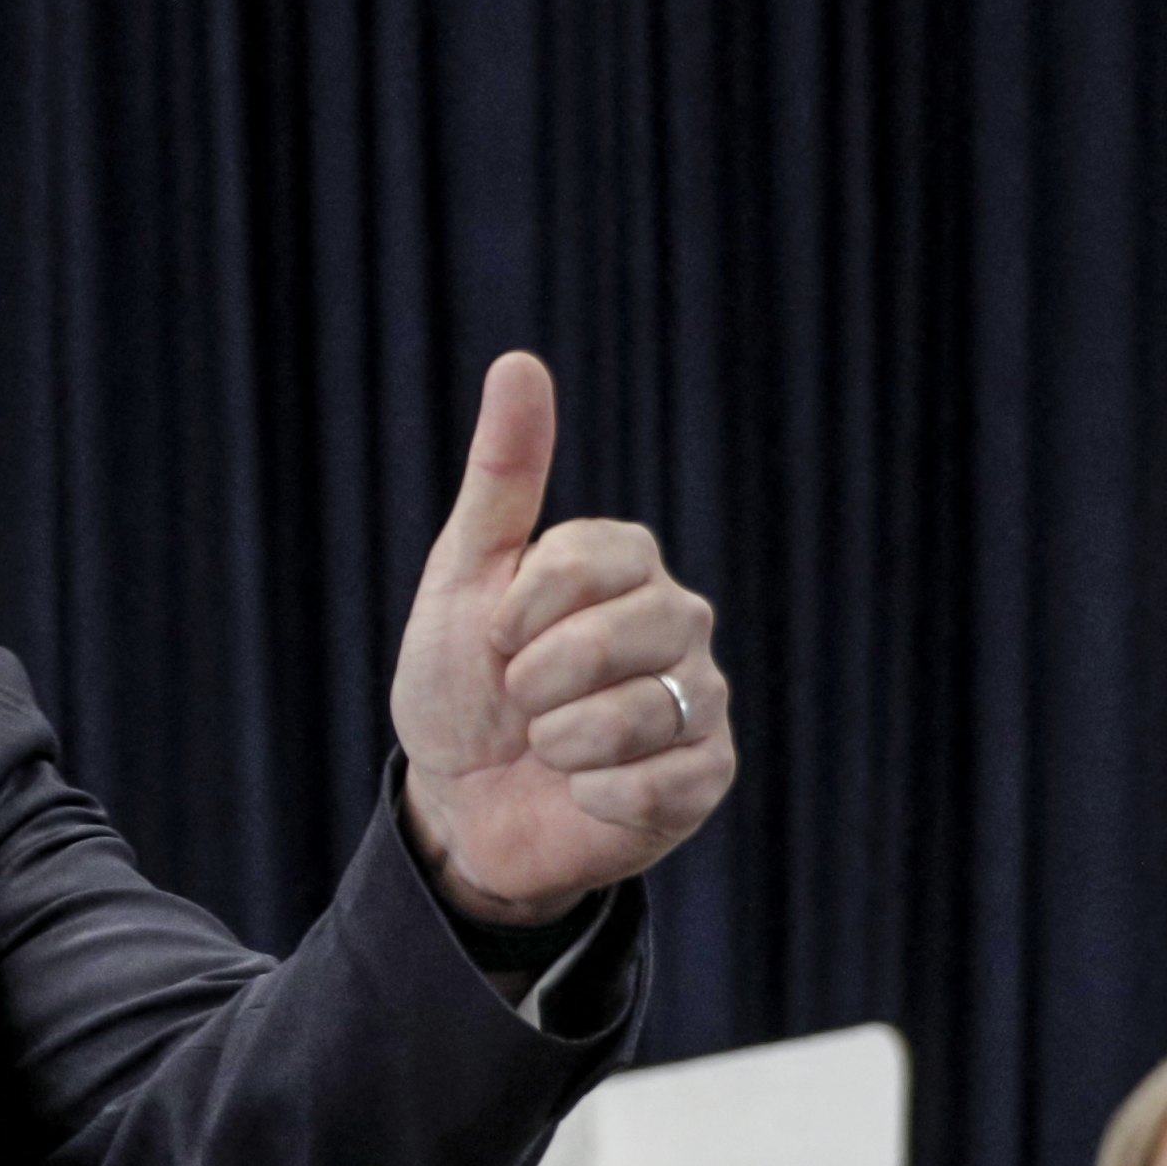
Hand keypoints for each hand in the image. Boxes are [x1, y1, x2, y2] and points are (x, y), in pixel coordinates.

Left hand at [387, 352, 734, 920]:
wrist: (459, 804)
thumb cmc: (461, 687)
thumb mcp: (463, 577)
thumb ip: (502, 475)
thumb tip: (519, 361)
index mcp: (627, 563)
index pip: (588, 560)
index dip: (520, 612)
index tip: (495, 637)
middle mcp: (680, 620)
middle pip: (616, 639)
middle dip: (536, 684)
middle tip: (520, 702)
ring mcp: (701, 698)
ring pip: (636, 715)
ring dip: (559, 744)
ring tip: (548, 748)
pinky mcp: (707, 775)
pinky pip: (655, 783)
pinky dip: (594, 795)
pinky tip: (581, 792)